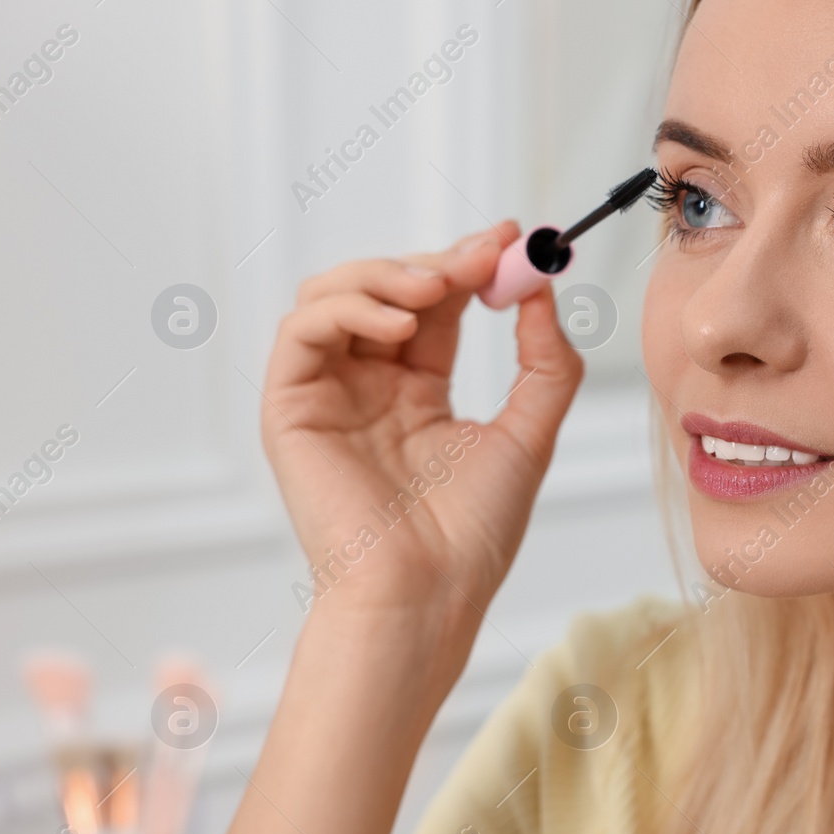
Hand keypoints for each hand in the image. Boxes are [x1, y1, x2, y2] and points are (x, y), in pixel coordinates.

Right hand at [262, 221, 582, 627]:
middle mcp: (368, 387)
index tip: (513, 239)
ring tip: (437, 288)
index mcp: (417, 393)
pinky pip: (302, 331)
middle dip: (437, 261)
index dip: (470, 265)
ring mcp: (327, 395)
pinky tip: (399, 325)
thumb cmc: (472, 535)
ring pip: (334, 294)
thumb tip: (543, 291)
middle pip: (386, 288)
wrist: (427, 594)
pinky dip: (347, 308)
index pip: (437, 306)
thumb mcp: (529, 434)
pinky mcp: (290, 409)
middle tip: (485, 255)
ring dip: (387, 274)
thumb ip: (544, 363)